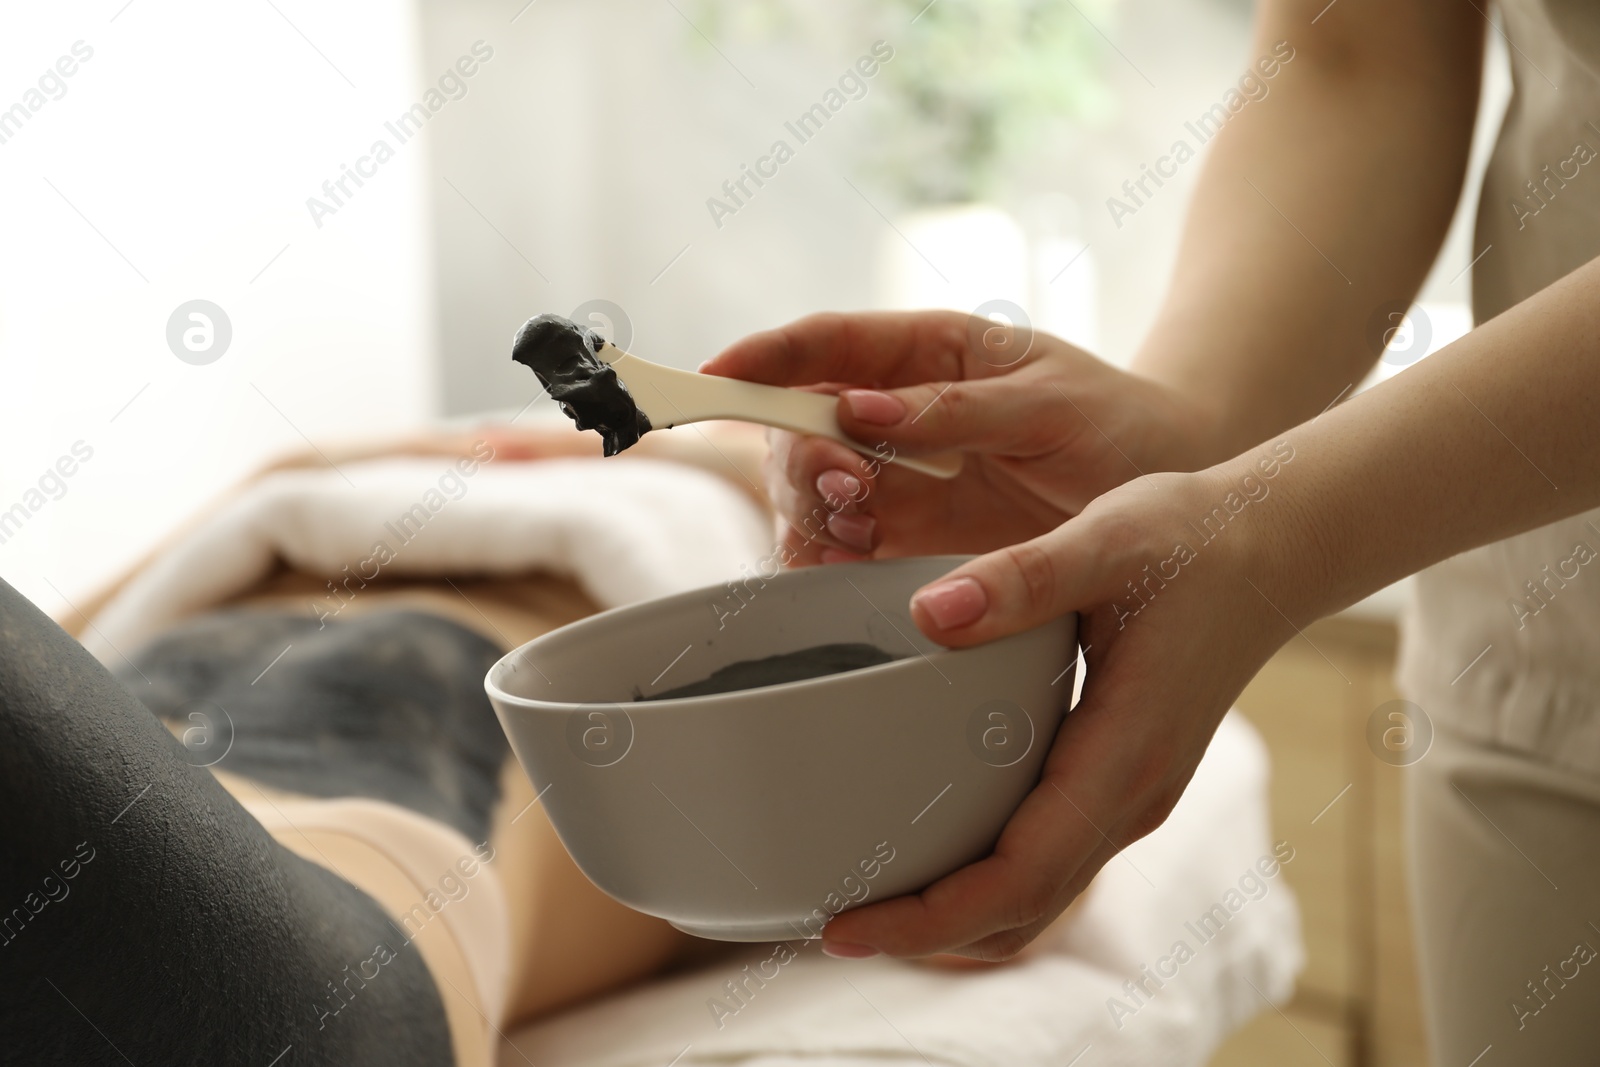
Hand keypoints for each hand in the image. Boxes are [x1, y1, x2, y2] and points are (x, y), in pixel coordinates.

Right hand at [698, 310, 1220, 565]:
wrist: (1169, 492)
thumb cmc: (1118, 424)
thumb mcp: (1049, 404)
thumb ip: (956, 410)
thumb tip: (859, 408)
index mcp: (933, 350)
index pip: (830, 342)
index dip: (765, 355)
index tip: (713, 375)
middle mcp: (902, 408)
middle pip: (804, 421)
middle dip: (802, 455)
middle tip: (846, 491)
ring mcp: (903, 472)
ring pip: (813, 487)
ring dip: (812, 512)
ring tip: (856, 537)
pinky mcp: (913, 532)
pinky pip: (843, 543)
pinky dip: (827, 559)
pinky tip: (841, 571)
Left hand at [815, 443, 1303, 960]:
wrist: (1274, 544)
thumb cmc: (1195, 538)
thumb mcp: (1108, 539)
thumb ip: (1022, 577)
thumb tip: (925, 613)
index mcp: (1123, 756)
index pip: (1019, 875)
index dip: (929, 916)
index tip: (845, 927)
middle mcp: (1130, 797)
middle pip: (1021, 908)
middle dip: (925, 930)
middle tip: (829, 923)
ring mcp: (1129, 795)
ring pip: (1038, 894)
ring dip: (956, 915)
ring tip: (867, 899)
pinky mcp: (1120, 779)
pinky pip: (1049, 858)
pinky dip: (987, 879)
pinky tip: (935, 849)